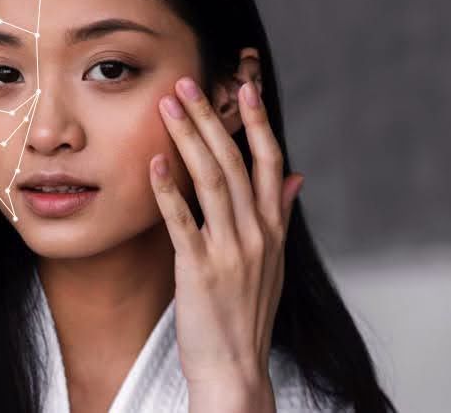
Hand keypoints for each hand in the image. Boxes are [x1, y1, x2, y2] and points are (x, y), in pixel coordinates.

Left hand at [149, 77, 303, 408]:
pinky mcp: (202, 270)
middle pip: (236, 162)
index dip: (257, 122)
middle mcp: (257, 233)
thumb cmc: (247, 312)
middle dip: (212, 118)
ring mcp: (231, 250)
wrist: (235, 367)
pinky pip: (183, 221)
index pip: (270, 161)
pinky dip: (168, 190)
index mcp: (273, 228)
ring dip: (188, 139)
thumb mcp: (274, 262)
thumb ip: (281, 215)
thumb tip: (296, 176)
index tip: (244, 85)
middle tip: (188, 83)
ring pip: (212, 181)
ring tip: (168, 107)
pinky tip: (154, 163)